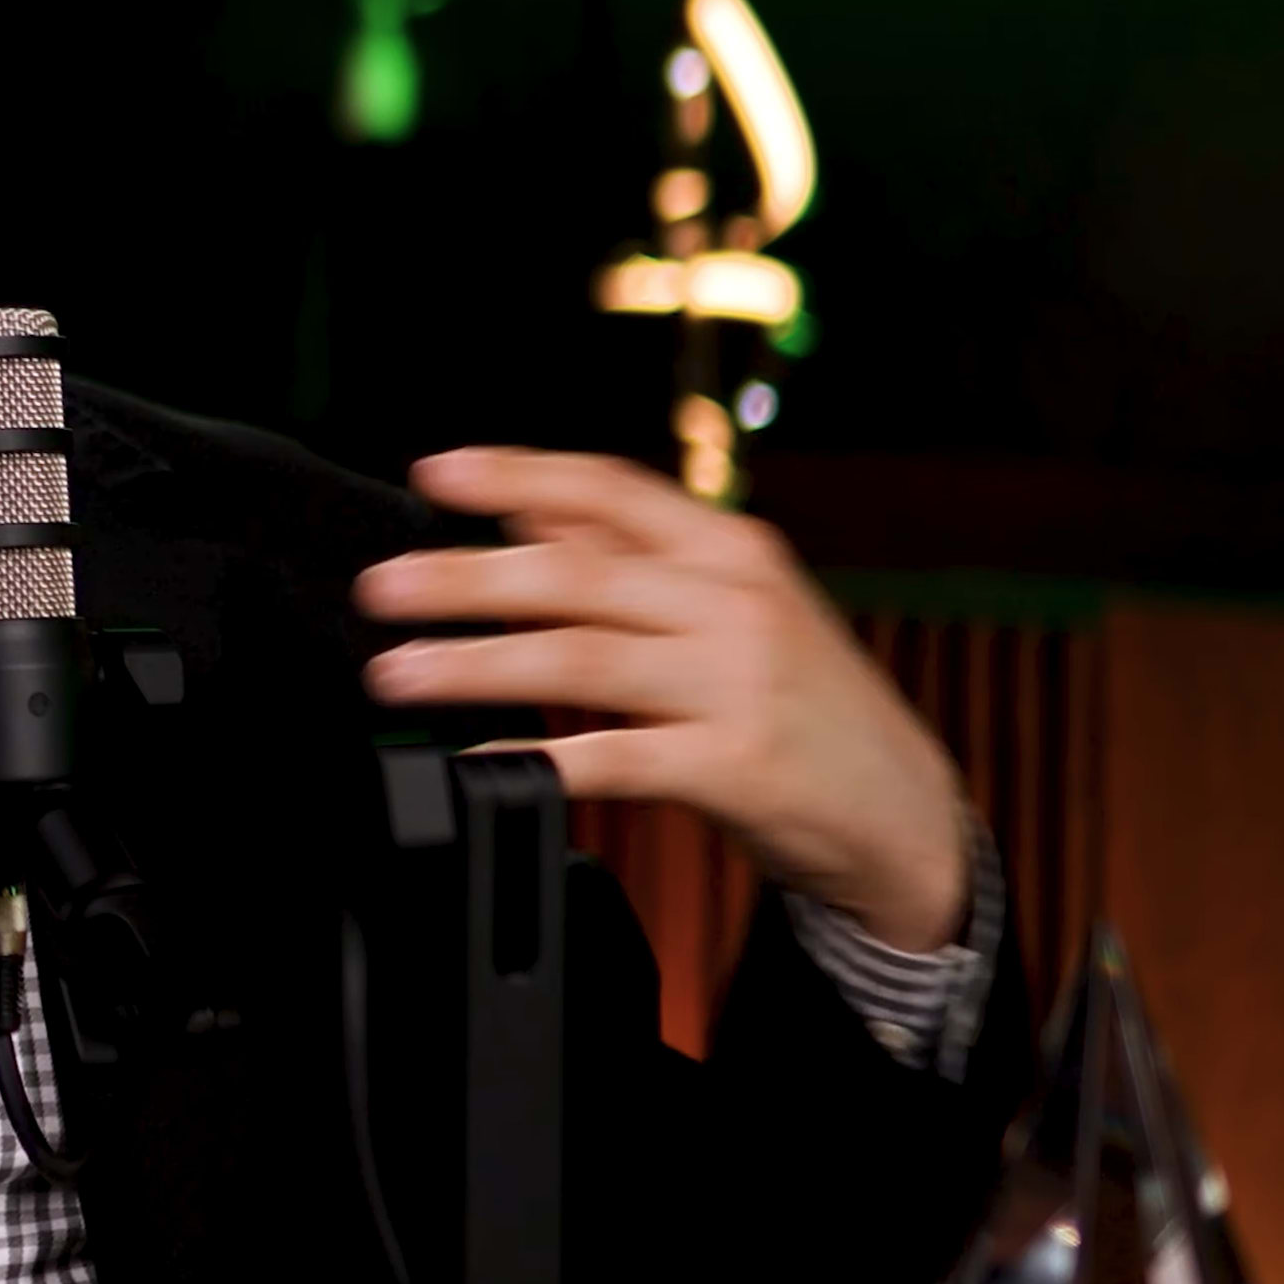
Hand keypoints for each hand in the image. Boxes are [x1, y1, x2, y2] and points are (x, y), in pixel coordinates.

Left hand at [355, 448, 968, 952]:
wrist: (904, 812)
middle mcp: (733, 604)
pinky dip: (537, 761)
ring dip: (475, 664)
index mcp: (729, 551)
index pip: (608, 490)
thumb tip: (525, 506)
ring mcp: (737, 683)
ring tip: (396, 674)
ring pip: (581, 657)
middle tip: (379, 588)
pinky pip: (613, 758)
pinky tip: (475, 765)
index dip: (516, 473)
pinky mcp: (736, 766)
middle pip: (576, 572)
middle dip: (464, 577)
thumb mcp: (734, 605)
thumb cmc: (803, 703)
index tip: (433, 471)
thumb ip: (633, 555)